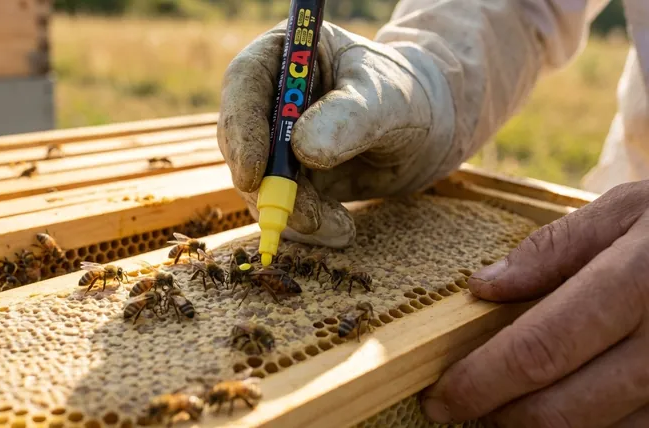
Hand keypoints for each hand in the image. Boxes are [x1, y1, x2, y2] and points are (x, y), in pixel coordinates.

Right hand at [217, 21, 453, 247]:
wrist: (428, 129)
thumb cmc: (407, 94)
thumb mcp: (386, 98)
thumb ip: (348, 117)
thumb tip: (302, 149)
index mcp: (285, 57)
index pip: (244, 85)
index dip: (242, 130)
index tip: (253, 174)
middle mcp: (271, 99)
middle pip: (241, 142)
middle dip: (269, 187)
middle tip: (304, 216)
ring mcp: (276, 142)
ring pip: (259, 184)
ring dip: (292, 213)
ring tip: (338, 227)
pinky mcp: (290, 179)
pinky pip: (283, 207)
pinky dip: (308, 226)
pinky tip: (341, 229)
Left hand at [422, 181, 648, 427]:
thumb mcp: (626, 211)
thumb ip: (553, 250)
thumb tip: (483, 287)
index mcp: (639, 282)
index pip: (541, 349)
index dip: (481, 382)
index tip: (440, 395)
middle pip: (565, 406)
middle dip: (501, 416)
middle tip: (461, 407)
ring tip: (505, 410)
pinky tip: (561, 414)